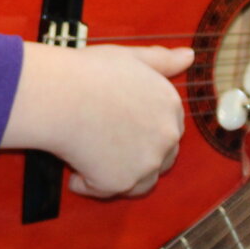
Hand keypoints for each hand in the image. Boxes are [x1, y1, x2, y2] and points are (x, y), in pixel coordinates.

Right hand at [5, 42, 193, 198]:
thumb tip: (189, 56)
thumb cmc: (88, 73)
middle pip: (161, 158)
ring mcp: (146, 163)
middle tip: (105, 145)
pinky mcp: (120, 183)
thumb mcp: (130, 56)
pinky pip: (105, 192)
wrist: (60, 95)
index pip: (169, 128)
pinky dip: (89, 186)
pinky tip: (74, 172)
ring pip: (140, 181)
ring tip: (91, 159)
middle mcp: (166, 136)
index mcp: (170, 105)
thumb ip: (162, 61)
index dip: (144, 130)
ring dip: (119, 175)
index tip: (121, 127)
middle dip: (136, 156)